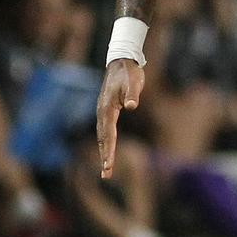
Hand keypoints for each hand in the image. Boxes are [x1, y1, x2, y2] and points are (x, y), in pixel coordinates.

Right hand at [95, 58, 144, 178]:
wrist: (122, 61)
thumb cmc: (129, 73)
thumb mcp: (133, 82)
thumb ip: (132, 94)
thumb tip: (132, 105)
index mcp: (107, 108)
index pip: (108, 134)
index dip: (109, 150)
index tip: (109, 165)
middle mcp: (102, 112)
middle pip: (103, 139)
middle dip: (105, 157)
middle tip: (106, 174)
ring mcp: (103, 112)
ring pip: (102, 137)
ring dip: (104, 152)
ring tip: (106, 169)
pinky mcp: (107, 111)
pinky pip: (105, 131)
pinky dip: (105, 144)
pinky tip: (107, 152)